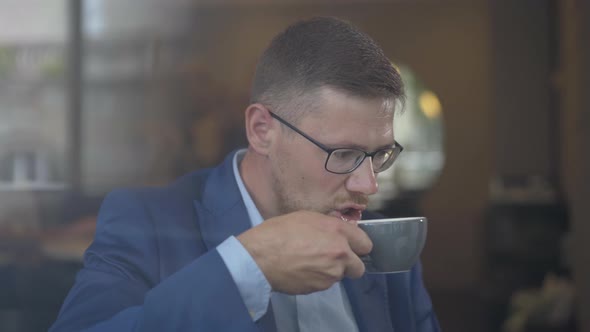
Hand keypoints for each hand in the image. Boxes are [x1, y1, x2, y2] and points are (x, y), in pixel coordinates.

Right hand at [236, 210, 372, 294]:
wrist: (260, 257)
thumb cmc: (278, 231)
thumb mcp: (306, 217)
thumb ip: (328, 227)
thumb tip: (337, 234)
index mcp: (337, 231)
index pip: (365, 243)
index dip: (357, 246)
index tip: (350, 246)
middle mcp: (340, 253)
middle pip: (359, 267)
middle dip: (350, 264)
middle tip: (333, 259)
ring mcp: (331, 273)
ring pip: (340, 276)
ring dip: (331, 271)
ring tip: (310, 262)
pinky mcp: (320, 287)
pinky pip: (325, 283)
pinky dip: (317, 278)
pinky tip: (302, 270)